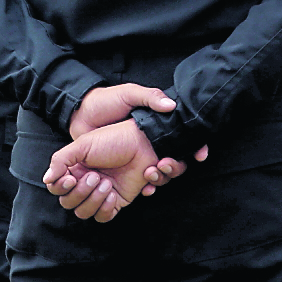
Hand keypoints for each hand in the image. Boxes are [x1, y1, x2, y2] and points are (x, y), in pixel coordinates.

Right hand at [43, 120, 166, 221]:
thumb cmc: (113, 140)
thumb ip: (60, 160)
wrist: (143, 143)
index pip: (56, 189)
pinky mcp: (117, 200)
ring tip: (106, 183)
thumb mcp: (83, 145)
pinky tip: (113, 194)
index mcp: (74, 170)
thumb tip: (46, 180)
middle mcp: (85, 183)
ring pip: (84, 212)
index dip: (60, 188)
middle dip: (80, 192)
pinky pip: (104, 216)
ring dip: (93, 200)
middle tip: (96, 176)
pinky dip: (105, 209)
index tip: (70, 179)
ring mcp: (101, 193)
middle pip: (68, 203)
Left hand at [69, 83, 198, 186]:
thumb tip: (172, 105)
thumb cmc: (107, 101)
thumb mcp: (130, 94)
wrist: (80, 113)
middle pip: (175, 163)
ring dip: (160, 179)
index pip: (184, 140)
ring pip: (159, 177)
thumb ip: (150, 98)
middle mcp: (150, 146)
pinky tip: (144, 188)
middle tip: (164, 164)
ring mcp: (136, 161)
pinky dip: (145, 188)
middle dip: (175, 168)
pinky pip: (137, 186)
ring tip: (151, 173)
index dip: (197, 148)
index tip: (200, 155)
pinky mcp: (119, 173)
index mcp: (157, 128)